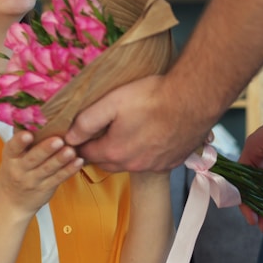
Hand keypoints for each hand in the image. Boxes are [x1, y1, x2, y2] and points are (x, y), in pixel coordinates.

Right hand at [0, 131, 83, 217]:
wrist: (12, 202)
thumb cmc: (16, 170)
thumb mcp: (12, 155)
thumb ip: (22, 137)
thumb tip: (34, 110)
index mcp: (11, 156)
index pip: (13, 147)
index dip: (20, 141)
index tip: (28, 134)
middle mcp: (20, 169)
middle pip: (33, 158)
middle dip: (46, 149)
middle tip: (58, 140)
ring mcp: (33, 180)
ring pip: (48, 169)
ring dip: (61, 159)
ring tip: (71, 150)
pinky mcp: (46, 188)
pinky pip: (59, 178)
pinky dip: (69, 170)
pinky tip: (78, 161)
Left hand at [64, 75, 212, 171]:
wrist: (193, 100)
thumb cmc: (152, 97)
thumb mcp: (111, 102)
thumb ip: (86, 121)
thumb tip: (69, 137)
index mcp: (115, 152)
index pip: (86, 154)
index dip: (80, 143)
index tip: (79, 134)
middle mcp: (134, 164)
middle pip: (107, 162)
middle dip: (100, 150)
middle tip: (100, 133)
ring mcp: (155, 165)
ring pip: (130, 163)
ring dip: (124, 153)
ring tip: (126, 133)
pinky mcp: (172, 161)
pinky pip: (152, 163)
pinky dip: (146, 154)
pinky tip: (150, 137)